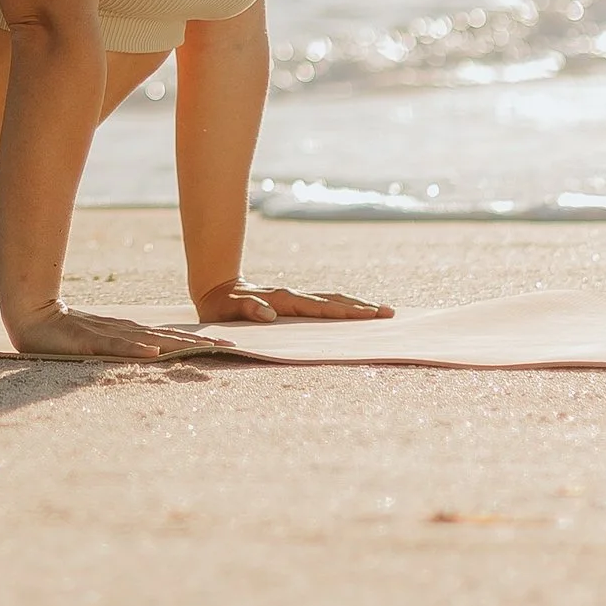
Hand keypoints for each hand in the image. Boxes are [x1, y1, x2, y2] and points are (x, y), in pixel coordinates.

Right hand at [6, 304, 243, 362]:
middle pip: (169, 338)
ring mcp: (108, 334)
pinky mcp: (89, 340)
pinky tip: (154, 353)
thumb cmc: (65, 336)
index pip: (171, 339)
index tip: (230, 347)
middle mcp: (125, 332)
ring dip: (179, 346)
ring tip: (206, 350)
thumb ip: (124, 349)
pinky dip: (136, 349)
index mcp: (130, 334)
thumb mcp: (101, 345)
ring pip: (149, 340)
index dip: (200, 342)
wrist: (30, 317)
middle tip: (233, 348)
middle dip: (202, 344)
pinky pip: (116, 346)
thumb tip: (152, 356)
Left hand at [195, 282, 393, 324]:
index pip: (320, 307)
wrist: (216, 290)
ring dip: (356, 306)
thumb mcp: (229, 309)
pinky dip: (343, 309)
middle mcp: (295, 298)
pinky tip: (356, 314)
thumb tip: (269, 314)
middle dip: (361, 307)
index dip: (344, 312)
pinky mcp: (295, 305)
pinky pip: (324, 307)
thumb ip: (248, 309)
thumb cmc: (223, 305)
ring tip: (381, 312)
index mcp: (284, 300)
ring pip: (332, 301)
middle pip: (334, 301)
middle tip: (389, 313)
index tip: (369, 315)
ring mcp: (297, 300)